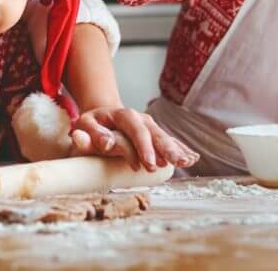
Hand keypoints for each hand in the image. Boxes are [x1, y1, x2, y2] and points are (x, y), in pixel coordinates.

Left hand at [69, 106, 199, 171]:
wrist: (102, 116)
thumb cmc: (92, 124)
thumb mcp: (84, 125)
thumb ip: (91, 134)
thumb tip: (105, 143)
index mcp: (124, 115)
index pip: (136, 130)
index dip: (144, 146)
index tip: (148, 164)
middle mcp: (141, 119)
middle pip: (155, 133)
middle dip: (166, 149)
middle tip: (174, 163)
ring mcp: (150, 126)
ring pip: (166, 138)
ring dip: (177, 150)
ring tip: (188, 162)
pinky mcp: (155, 135)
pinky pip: (170, 142)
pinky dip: (181, 149)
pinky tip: (193, 158)